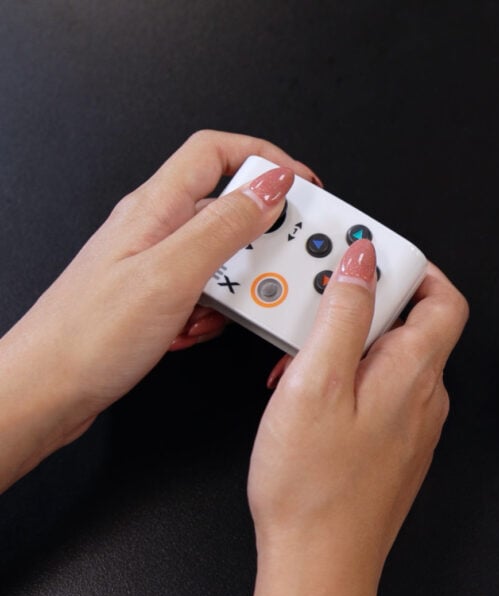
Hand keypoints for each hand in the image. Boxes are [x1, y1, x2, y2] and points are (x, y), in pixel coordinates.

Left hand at [0, 130, 320, 491]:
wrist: (47, 392)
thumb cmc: (88, 336)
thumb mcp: (172, 274)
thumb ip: (226, 226)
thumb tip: (271, 187)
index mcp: (156, 207)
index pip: (216, 152)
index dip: (264, 158)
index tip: (302, 184)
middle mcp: (155, 227)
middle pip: (227, 205)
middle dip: (261, 234)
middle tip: (279, 260)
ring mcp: (156, 263)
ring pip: (221, 254)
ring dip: (239, 281)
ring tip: (233, 306)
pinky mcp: (157, 298)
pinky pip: (208, 290)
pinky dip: (218, 309)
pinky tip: (201, 328)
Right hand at [247, 240, 468, 595]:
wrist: (319, 563)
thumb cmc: (314, 488)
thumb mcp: (316, 383)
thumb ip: (344, 314)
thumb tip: (362, 260)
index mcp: (415, 371)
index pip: (444, 297)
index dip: (413, 268)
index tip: (369, 256)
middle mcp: (424, 396)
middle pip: (411, 322)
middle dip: (360, 305)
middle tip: (314, 306)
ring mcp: (412, 423)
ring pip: (388, 356)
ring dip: (344, 344)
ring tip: (297, 358)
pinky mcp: (393, 444)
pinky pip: (378, 390)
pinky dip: (344, 377)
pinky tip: (305, 395)